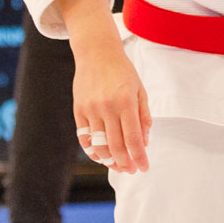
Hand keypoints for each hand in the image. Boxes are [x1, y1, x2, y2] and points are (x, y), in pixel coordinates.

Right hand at [72, 33, 151, 172]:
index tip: (144, 167)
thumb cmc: (122, 71)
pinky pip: (84, 138)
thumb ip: (143, 116)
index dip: (139, 157)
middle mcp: (107, 108)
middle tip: (131, 170)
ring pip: (99, 146)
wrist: (96, 52)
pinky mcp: (79, 111)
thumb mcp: (140, 90)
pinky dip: (93, 151)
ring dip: (109, 161)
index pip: (133, 139)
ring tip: (118, 165)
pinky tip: (101, 156)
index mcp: (126, 102)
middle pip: (116, 147)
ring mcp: (90, 110)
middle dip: (125, 163)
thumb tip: (144, 142)